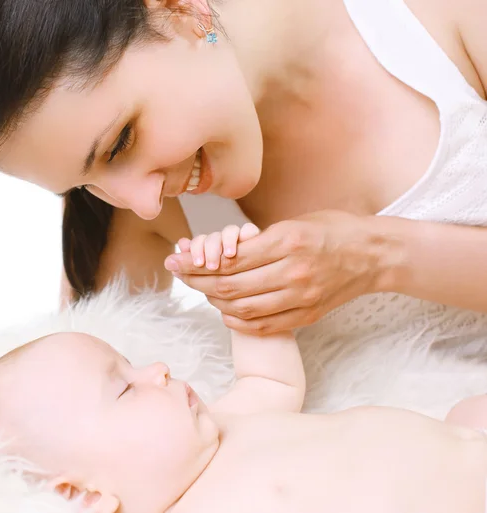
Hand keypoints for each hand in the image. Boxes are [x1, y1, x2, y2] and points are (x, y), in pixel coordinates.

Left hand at [165, 211, 385, 334]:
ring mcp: (302, 297)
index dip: (196, 262)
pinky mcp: (308, 314)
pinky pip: (264, 325)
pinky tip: (226, 311)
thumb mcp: (295, 222)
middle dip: (196, 281)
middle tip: (179, 275)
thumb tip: (221, 253)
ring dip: (214, 301)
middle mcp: (293, 272)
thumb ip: (260, 240)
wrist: (374, 254)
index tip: (176, 260)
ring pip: (243, 308)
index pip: (229, 259)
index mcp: (288, 242)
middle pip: (230, 286)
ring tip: (201, 291)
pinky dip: (238, 321)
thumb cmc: (334, 229)